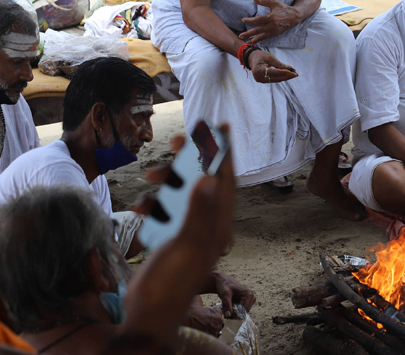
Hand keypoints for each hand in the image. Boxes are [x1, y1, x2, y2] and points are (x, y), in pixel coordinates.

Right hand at [122, 126, 235, 344]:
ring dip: (166, 183)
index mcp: (219, 224)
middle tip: (180, 140)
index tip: (223, 126)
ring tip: (149, 176)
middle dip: (191, 160)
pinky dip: (153, 205)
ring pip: (181, 193)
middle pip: (204, 180)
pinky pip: (165, 211)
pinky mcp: (171, 237)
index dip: (225, 152)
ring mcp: (189, 230)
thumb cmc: (171, 283)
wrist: (148, 314)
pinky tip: (140, 208)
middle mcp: (208, 224)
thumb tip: (211, 178)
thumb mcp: (187, 243)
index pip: (227, 179)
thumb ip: (199, 210)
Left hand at [210, 272, 255, 316]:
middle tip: (226, 315)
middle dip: (235, 315)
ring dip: (234, 314)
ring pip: (242, 312)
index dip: (235, 316)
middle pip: (244, 312)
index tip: (227, 318)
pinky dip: (235, 312)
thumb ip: (227, 305)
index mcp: (248, 294)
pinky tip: (229, 309)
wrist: (223, 281)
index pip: (244, 310)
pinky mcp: (246, 302)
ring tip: (226, 311)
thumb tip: (228, 316)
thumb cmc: (224, 286)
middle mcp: (251, 297)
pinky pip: (241, 311)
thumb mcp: (225, 295)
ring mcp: (249, 300)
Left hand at [240, 0, 302, 43]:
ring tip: (245, 41)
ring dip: (253, 39)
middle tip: (240, 35)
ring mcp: (274, 31)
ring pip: (262, 36)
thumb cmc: (283, 8)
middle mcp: (272, 26)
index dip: (250, 20)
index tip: (243, 20)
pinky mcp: (275, 34)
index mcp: (271, 17)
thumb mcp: (273, 2)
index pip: (258, 20)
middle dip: (248, 33)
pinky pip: (266, 37)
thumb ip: (263, 1)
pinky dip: (259, 39)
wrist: (295, 17)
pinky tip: (253, 40)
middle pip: (258, 30)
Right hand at [249, 49, 298, 83]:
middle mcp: (259, 78)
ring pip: (276, 80)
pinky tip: (289, 75)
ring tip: (295, 74)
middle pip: (276, 78)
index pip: (272, 72)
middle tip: (296, 74)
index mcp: (258, 70)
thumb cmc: (260, 56)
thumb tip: (289, 68)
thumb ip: (278, 63)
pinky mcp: (265, 81)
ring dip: (286, 77)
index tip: (290, 71)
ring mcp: (262, 80)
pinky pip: (275, 79)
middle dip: (287, 76)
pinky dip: (282, 77)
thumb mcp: (269, 57)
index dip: (282, 72)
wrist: (252, 59)